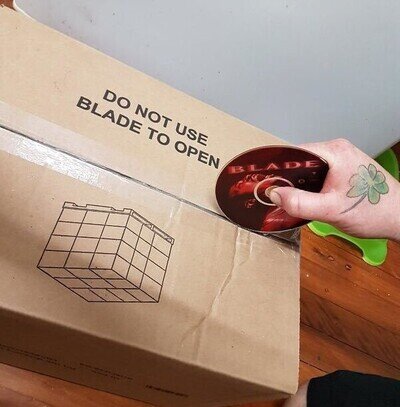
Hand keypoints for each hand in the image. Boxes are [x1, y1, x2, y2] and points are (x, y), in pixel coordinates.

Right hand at [268, 139, 399, 239]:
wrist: (399, 218)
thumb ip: (300, 203)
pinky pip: (317, 173)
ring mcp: (342, 159)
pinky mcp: (343, 169)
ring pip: (308, 168)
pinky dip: (308, 185)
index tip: (265, 181)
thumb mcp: (331, 210)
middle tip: (275, 194)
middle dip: (287, 177)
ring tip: (289, 198)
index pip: (295, 153)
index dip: (278, 168)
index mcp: (335, 152)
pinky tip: (305, 198)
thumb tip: (275, 194)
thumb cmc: (373, 211)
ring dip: (298, 183)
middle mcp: (337, 150)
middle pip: (300, 160)